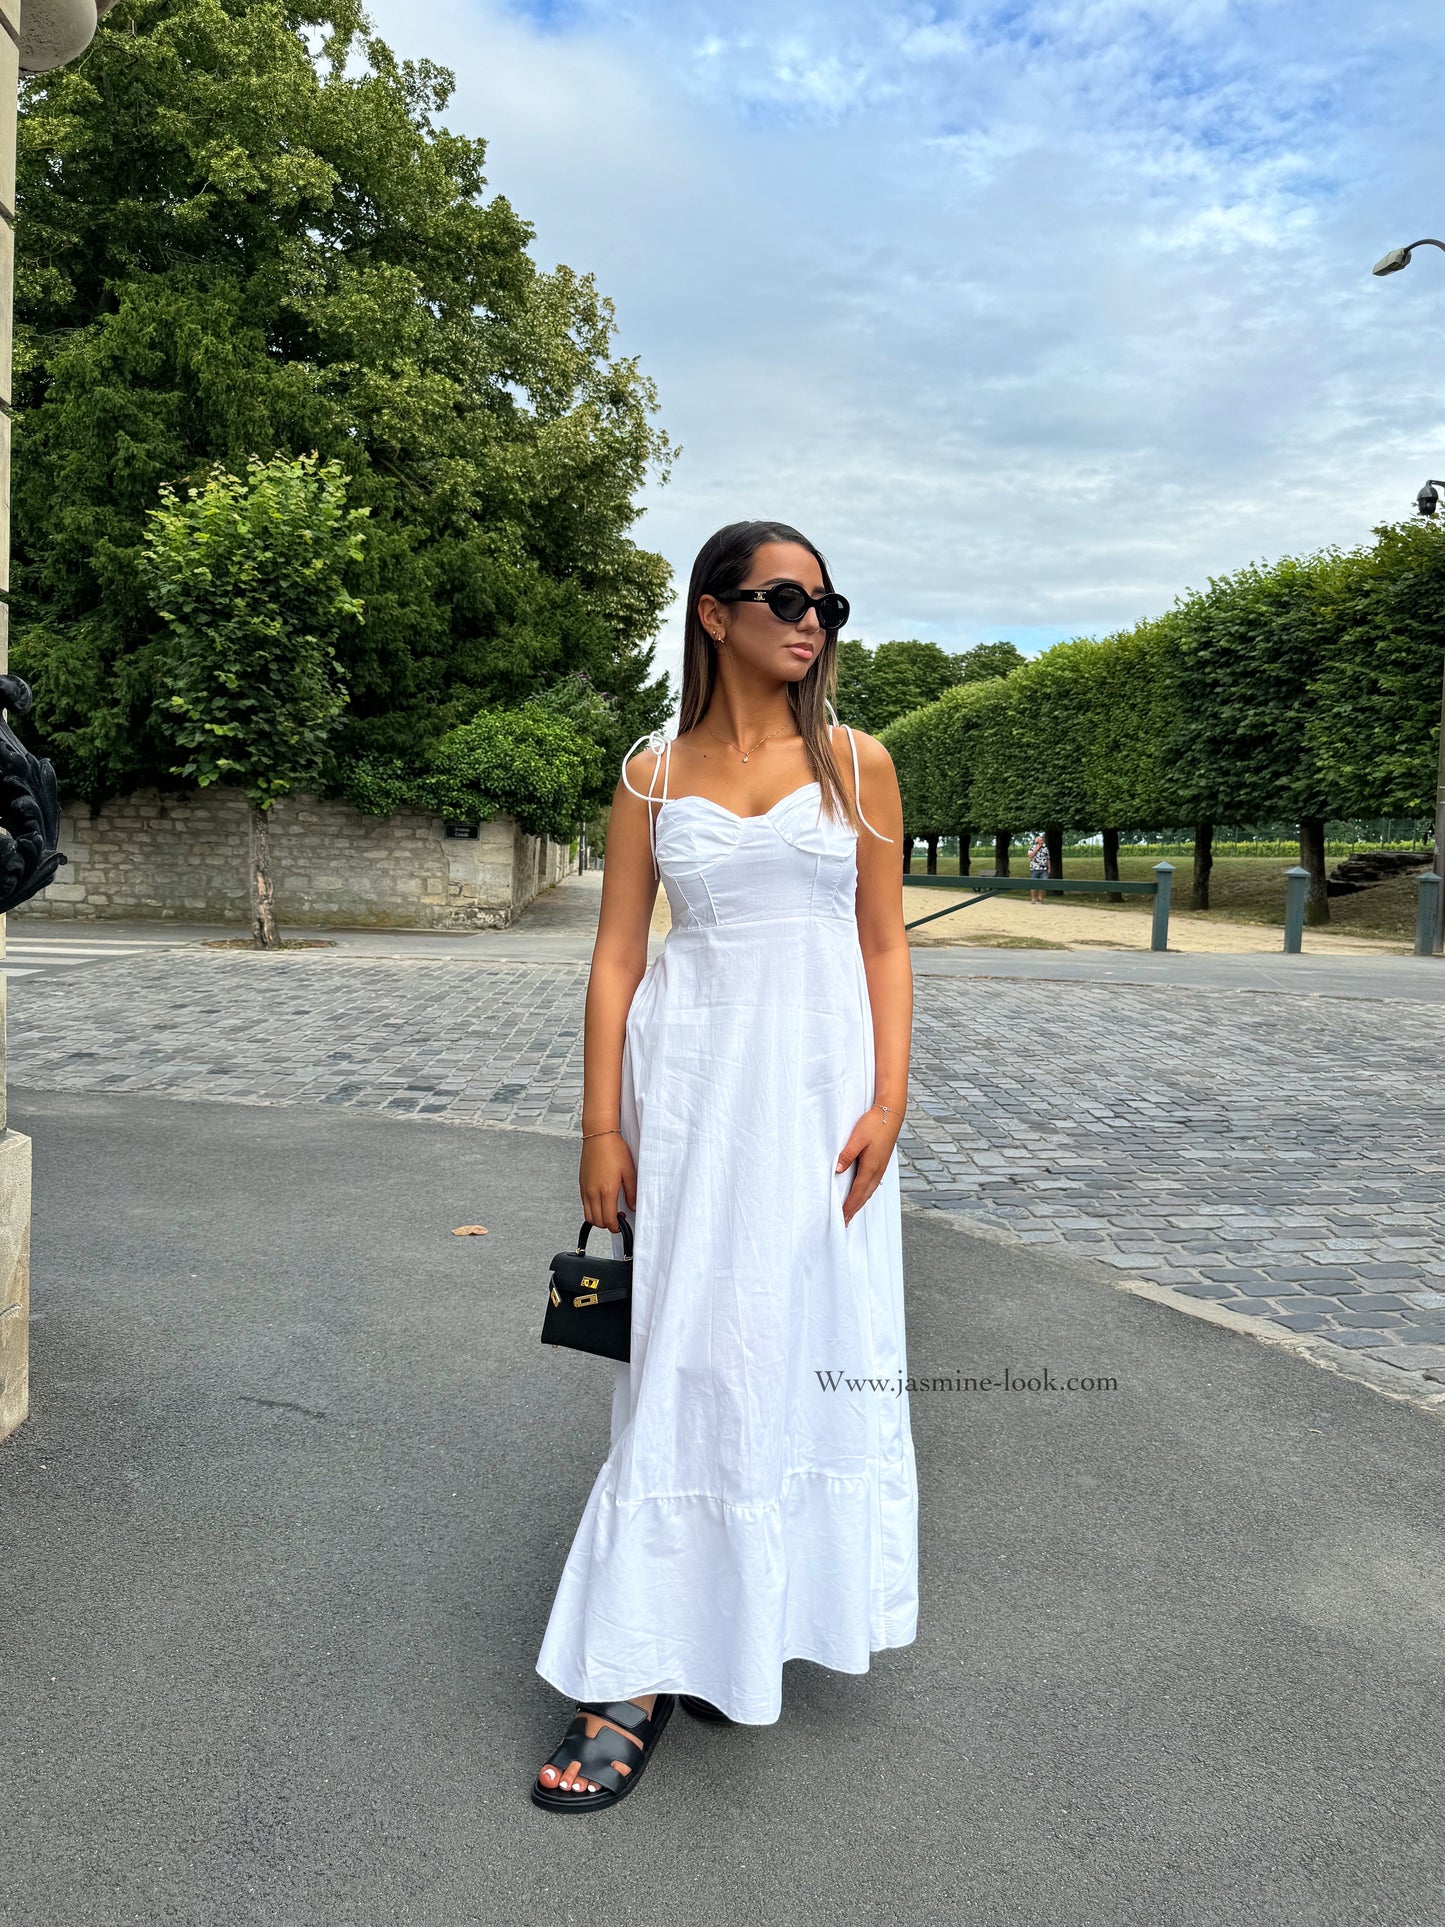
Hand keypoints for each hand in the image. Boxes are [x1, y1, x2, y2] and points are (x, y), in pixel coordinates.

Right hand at [580, 1132, 636, 1232]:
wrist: (599, 1136)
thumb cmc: (614, 1150)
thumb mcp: (629, 1172)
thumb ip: (631, 1192)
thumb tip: (632, 1206)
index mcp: (607, 1190)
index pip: (608, 1219)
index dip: (615, 1227)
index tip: (621, 1225)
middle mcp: (593, 1192)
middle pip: (596, 1221)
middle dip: (607, 1225)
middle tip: (617, 1219)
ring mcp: (585, 1188)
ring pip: (588, 1215)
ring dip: (598, 1218)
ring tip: (609, 1211)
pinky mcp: (581, 1184)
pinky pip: (584, 1204)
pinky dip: (591, 1209)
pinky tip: (601, 1201)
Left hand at [835, 1105, 902, 1226]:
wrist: (891, 1113)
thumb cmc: (874, 1123)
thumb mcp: (858, 1137)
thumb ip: (847, 1154)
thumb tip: (838, 1170)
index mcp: (871, 1166)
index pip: (858, 1192)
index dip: (849, 1206)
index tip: (842, 1218)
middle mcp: (878, 1170)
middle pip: (864, 1195)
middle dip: (854, 1209)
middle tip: (845, 1222)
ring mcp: (881, 1167)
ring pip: (870, 1191)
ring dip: (860, 1203)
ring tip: (851, 1212)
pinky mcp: (882, 1162)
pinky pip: (873, 1184)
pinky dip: (866, 1193)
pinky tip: (862, 1194)